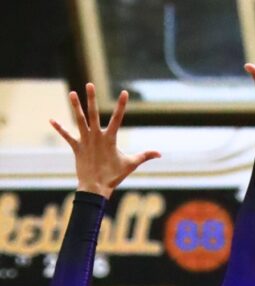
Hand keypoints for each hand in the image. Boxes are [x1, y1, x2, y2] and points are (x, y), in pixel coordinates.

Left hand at [50, 83, 159, 197]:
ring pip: (79, 121)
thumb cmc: (113, 177)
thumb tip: (160, 154)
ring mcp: (85, 141)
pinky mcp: (76, 148)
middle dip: (91, 99)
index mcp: (109, 139)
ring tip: (72, 93)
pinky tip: (51, 120)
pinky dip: (59, 128)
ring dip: (75, 107)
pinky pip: (67, 136)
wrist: (95, 188)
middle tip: (89, 84)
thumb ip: (144, 156)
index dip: (121, 106)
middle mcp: (96, 137)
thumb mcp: (130, 165)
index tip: (124, 93)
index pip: (117, 119)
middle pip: (93, 114)